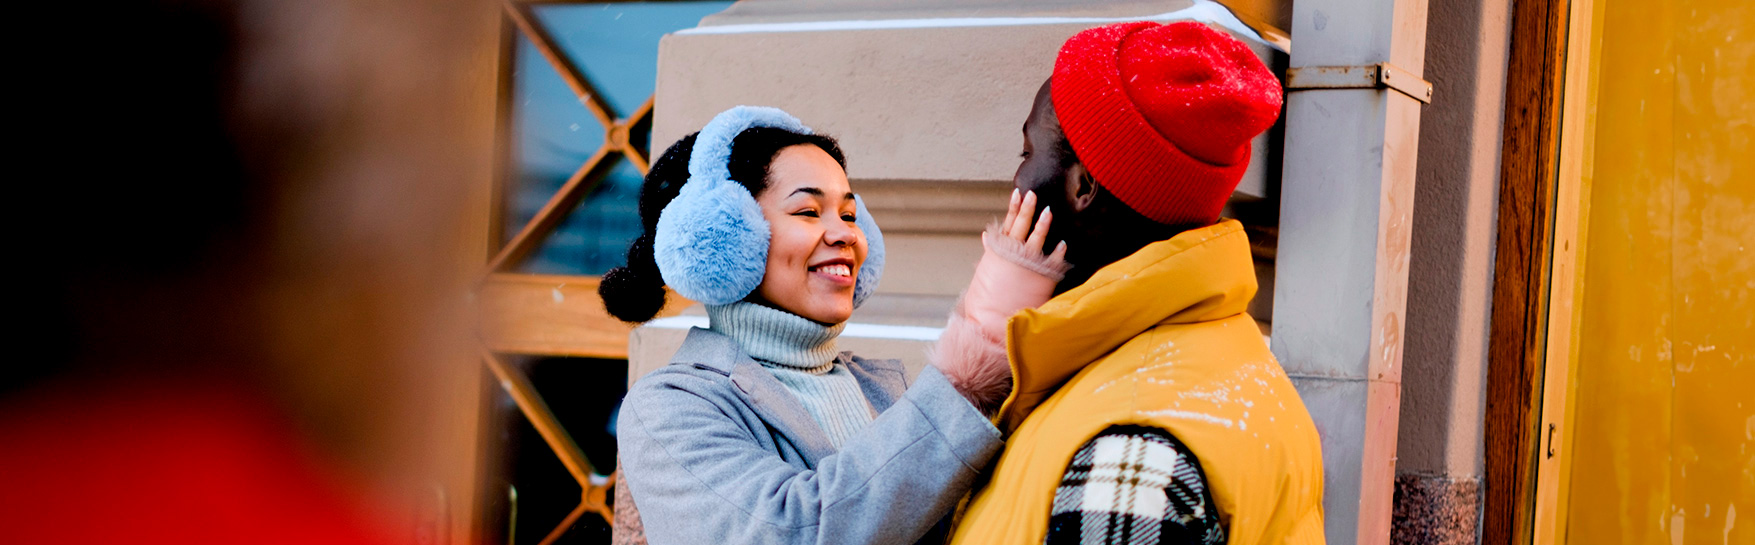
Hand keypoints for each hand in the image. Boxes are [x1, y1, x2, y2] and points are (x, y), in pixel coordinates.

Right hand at [964, 189, 1068, 341]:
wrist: (991, 322)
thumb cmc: (984, 302)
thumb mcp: (983, 272)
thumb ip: (989, 252)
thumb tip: (986, 236)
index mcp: (997, 252)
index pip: (1007, 223)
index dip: (1013, 208)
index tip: (1018, 193)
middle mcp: (1011, 254)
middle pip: (1021, 225)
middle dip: (1027, 208)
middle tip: (1033, 194)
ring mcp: (1026, 264)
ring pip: (1036, 237)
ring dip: (1043, 224)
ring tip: (1048, 210)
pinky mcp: (1040, 276)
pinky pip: (1052, 259)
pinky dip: (1058, 251)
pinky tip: (1063, 244)